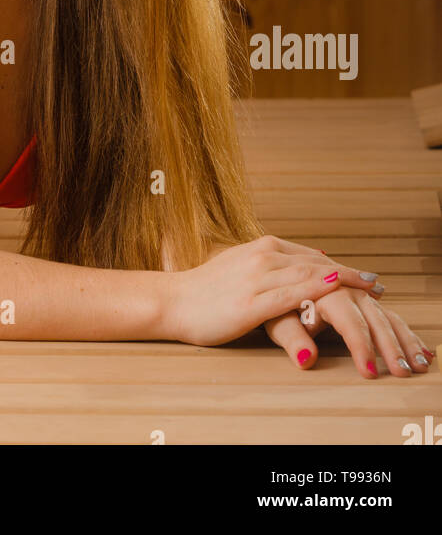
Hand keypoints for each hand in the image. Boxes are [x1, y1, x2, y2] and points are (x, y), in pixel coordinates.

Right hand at [164, 234, 380, 347]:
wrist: (173, 301)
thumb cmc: (205, 290)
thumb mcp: (241, 268)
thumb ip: (272, 264)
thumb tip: (309, 262)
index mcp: (260, 248)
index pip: (309, 255)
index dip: (339, 266)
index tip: (363, 276)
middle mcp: (262, 256)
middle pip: (315, 263)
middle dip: (348, 273)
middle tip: (376, 283)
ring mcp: (257, 277)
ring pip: (309, 275)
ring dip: (342, 281)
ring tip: (368, 289)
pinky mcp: (252, 302)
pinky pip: (291, 293)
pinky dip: (316, 288)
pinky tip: (334, 288)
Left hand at [263, 289, 434, 376]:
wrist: (264, 274)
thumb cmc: (267, 302)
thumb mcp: (272, 320)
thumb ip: (291, 337)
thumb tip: (306, 360)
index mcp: (323, 290)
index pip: (348, 321)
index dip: (360, 346)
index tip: (369, 373)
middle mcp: (342, 286)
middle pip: (373, 316)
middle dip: (391, 345)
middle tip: (405, 373)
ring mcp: (352, 290)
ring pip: (384, 312)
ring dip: (404, 338)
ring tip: (422, 363)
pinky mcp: (357, 295)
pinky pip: (384, 310)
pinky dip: (402, 329)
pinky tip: (419, 347)